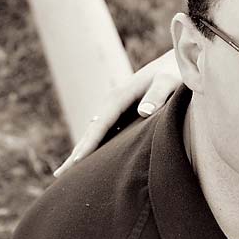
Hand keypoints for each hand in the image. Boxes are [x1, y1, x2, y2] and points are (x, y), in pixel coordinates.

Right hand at [53, 49, 180, 176]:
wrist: (179, 62)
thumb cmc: (176, 73)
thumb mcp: (170, 81)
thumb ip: (158, 95)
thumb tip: (142, 112)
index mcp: (120, 96)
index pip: (100, 124)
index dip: (88, 144)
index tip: (76, 162)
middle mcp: (114, 102)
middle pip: (91, 131)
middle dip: (76, 152)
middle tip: (59, 175)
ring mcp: (118, 108)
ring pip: (96, 133)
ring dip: (83, 151)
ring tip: (69, 173)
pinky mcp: (125, 112)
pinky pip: (107, 132)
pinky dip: (97, 145)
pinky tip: (94, 161)